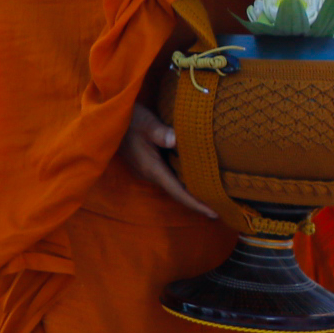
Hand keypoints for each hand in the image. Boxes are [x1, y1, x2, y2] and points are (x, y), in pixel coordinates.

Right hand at [121, 101, 216, 218]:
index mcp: (152, 169)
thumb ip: (160, 132)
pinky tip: (197, 176)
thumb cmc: (130, 119)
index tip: (214, 213)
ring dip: (191, 190)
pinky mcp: (149, 164)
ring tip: (214, 195)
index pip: (178, 192)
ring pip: (174, 184)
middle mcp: (151, 174)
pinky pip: (170, 176)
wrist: (110, 119)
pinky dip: (184, 179)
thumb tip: (175, 140)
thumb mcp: (146, 123)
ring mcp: (149, 170)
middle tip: (222, 206)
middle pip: (178, 193)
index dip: (196, 204)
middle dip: (198, 201)